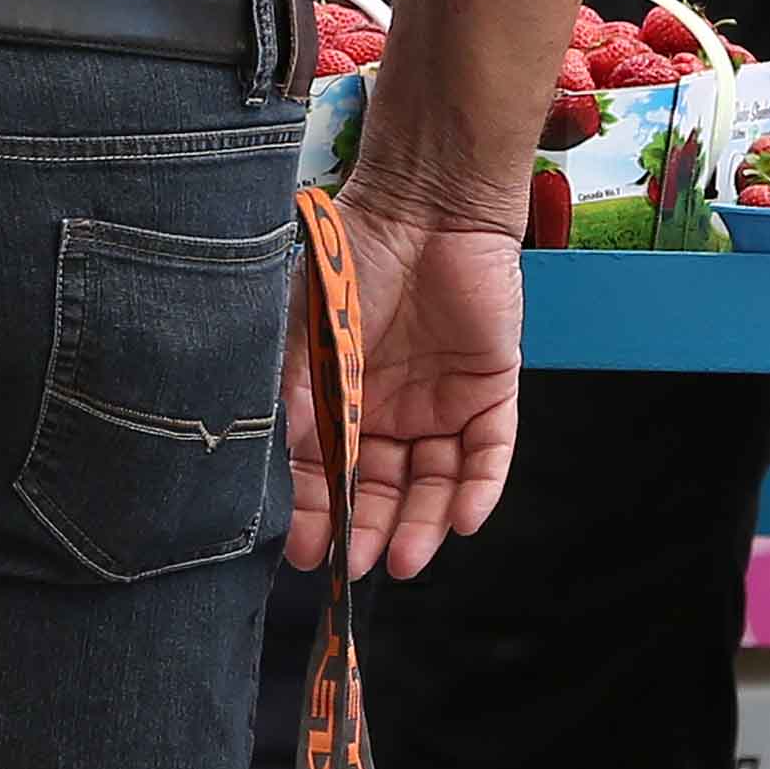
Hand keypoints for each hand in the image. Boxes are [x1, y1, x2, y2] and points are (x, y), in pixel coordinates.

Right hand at [285, 197, 522, 581]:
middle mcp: (390, 408)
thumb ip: (294, 403)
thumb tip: (278, 473)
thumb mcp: (302, 338)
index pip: (327, 472)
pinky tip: (464, 521)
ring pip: (435, 481)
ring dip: (422, 522)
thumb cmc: (351, 260)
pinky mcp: (491, 387)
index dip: (316, 512)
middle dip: (367, 527)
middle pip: (381, 486)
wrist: (423, 203)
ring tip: (404, 557)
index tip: (306, 553)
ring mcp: (441, 400)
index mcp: (339, 397)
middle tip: (355, 564)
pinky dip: (479, 488)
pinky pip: (488, 451)